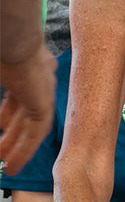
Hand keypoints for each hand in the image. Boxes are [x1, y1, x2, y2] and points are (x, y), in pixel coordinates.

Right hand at [0, 44, 55, 173]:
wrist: (10, 36)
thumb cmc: (1, 47)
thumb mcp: (1, 74)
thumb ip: (4, 93)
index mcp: (29, 66)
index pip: (21, 95)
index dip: (9, 112)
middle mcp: (40, 78)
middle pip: (26, 112)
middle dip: (13, 133)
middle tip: (2, 151)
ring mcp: (43, 89)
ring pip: (33, 125)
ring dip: (19, 146)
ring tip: (7, 165)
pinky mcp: (44, 101)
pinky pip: (37, 132)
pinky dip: (25, 149)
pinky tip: (14, 164)